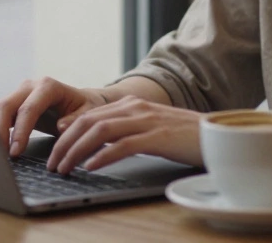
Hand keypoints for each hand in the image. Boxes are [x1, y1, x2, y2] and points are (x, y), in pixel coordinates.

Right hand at [0, 77, 106, 156]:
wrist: (80, 102)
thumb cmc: (85, 108)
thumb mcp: (88, 113)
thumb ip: (76, 119)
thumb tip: (61, 125)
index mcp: (48, 86)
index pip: (28, 108)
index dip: (20, 130)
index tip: (16, 151)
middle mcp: (30, 86)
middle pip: (5, 106)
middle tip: (2, 156)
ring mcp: (19, 94)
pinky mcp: (13, 104)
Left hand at [47, 96, 203, 175]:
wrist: (219, 135)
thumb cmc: (183, 137)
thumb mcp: (149, 129)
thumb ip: (125, 132)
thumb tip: (96, 146)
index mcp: (132, 104)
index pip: (89, 115)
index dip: (67, 133)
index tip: (54, 149)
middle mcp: (136, 108)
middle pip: (89, 122)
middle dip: (65, 143)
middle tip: (52, 163)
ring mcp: (147, 121)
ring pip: (100, 131)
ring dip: (77, 151)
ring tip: (65, 167)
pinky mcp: (158, 137)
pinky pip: (123, 145)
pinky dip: (103, 156)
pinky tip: (91, 167)